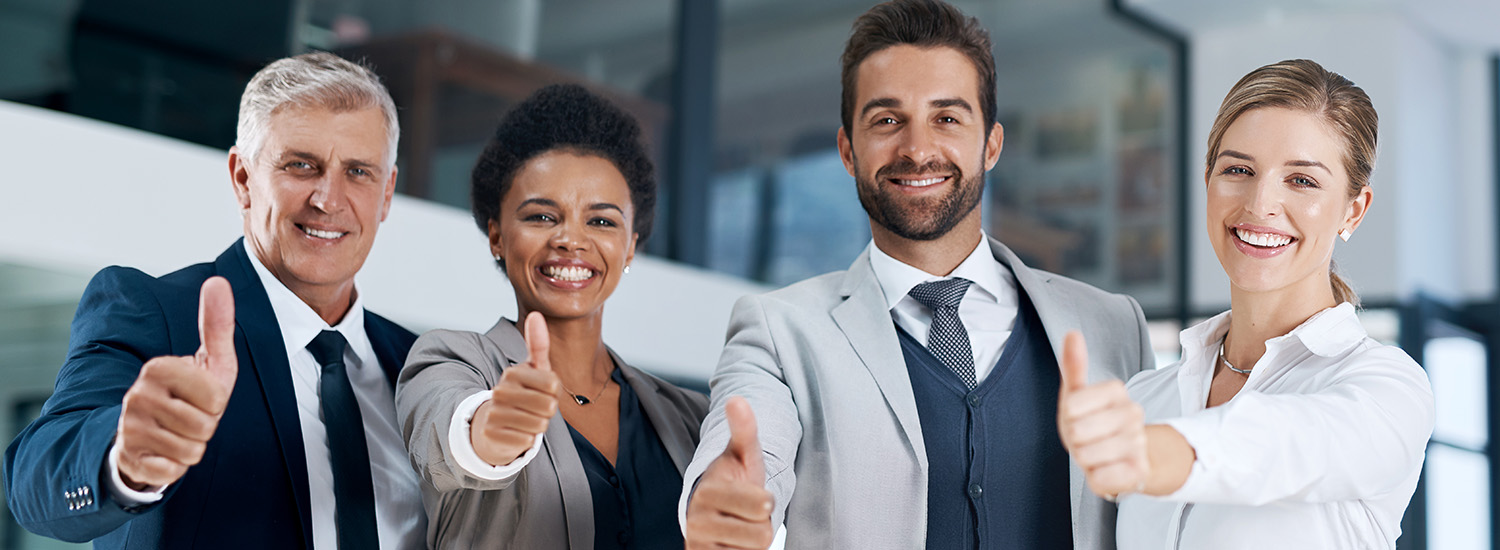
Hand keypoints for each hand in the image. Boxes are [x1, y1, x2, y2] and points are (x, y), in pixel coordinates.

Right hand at [116, 277, 238, 489]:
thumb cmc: (189, 395)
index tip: (200, 397)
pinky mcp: (127, 458)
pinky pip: (172, 471)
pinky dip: (174, 468)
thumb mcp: (209, 361)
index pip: (216, 397)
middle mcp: (137, 395)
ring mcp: (129, 428)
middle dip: (206, 428)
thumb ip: (216, 324)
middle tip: (189, 418)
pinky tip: (163, 453)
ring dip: (192, 447)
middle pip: (205, 425)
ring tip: (177, 434)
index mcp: (159, 368)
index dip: (217, 403)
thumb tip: (218, 281)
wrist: (148, 435)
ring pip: (191, 450)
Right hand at [471, 311, 559, 466]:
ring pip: (539, 425)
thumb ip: (538, 344)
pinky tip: (516, 432)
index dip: (554, 392)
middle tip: (534, 408)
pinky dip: (527, 440)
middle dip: (548, 411)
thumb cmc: (522, 393)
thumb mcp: (533, 369)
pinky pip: (527, 440)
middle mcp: (500, 390)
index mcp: (513, 372)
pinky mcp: (492, 434)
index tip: (543, 391)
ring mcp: (494, 412)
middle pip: (549, 406)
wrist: (492, 424)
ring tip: (525, 420)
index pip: (553, 384)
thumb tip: (536, 313)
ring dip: (538, 426)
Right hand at [685, 396, 774, 549]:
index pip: (761, 504)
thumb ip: (744, 429)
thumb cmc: (734, 479)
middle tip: (749, 513)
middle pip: (761, 534)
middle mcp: (697, 520)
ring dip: (753, 541)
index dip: (767, 500)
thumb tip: (737, 399)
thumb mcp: (743, 454)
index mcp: (708, 491)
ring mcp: (699, 544)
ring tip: (741, 526)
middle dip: (762, 523)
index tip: (759, 494)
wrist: (713, 512)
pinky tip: (734, 543)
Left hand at [1056, 331, 1148, 498]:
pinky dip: (1096, 478)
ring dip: (1085, 460)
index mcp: (1117, 391)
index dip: (1068, 415)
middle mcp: (1133, 414)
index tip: (1079, 416)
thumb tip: (1072, 334)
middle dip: (1074, 440)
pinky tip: (1107, 470)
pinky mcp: (1138, 471)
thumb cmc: (1094, 422)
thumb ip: (1074, 365)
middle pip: (1077, 431)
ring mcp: (1138, 443)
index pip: (1072, 404)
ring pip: (1086, 455)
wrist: (1124, 458)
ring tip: (1096, 454)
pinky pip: (1100, 479)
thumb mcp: (1078, 394)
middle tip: (1086, 438)